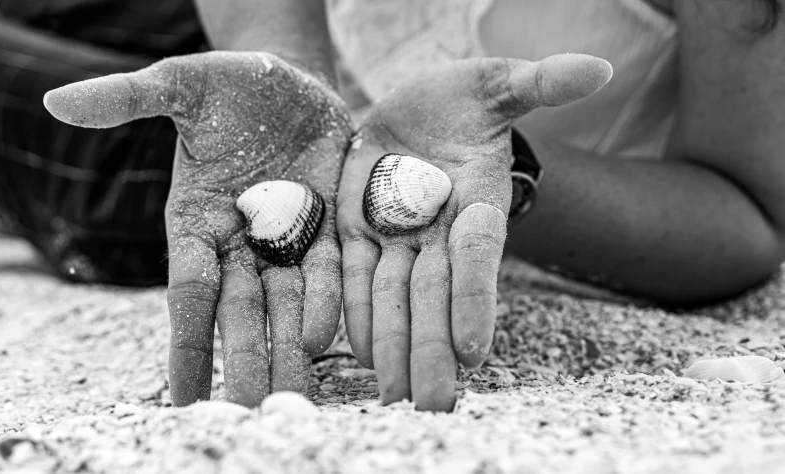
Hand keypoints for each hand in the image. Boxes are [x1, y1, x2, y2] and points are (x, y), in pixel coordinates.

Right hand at [44, 52, 350, 406]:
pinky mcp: (329, 227)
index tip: (183, 398)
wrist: (293, 81)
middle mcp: (239, 243)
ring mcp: (286, 239)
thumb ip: (129, 97)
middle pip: (241, 312)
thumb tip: (57, 102)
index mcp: (195, 221)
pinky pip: (330, 273)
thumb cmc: (229, 84)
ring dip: (290, 350)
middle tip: (251, 412)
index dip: (185, 343)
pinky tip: (330, 342)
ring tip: (296, 397)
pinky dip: (332, 304)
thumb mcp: (181, 83)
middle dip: (245, 360)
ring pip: (288, 304)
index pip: (188, 291)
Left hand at [337, 54, 611, 410]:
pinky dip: (338, 304)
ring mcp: (393, 234)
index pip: (477, 257)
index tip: (475, 350)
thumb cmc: (463, 98)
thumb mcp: (497, 83)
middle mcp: (436, 231)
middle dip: (430, 347)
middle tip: (431, 402)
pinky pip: (345, 271)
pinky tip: (332, 343)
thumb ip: (539, 83)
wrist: (412, 109)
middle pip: (433, 294)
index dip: (475, 300)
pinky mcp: (353, 228)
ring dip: (387, 341)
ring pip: (389, 294)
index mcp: (476, 201)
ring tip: (387, 391)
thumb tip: (599, 69)